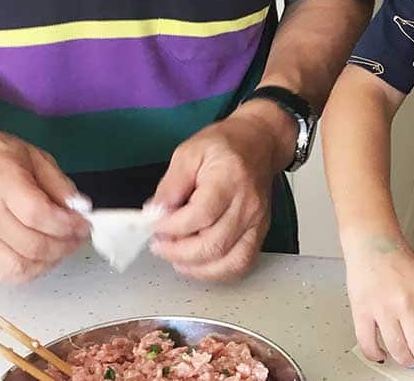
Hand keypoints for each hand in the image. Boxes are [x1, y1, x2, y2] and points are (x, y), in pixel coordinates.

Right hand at [0, 128, 88, 282]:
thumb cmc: (0, 158)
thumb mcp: (37, 158)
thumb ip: (60, 184)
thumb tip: (81, 209)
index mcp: (1, 181)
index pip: (37, 214)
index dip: (67, 224)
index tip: (85, 223)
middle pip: (32, 245)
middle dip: (65, 245)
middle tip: (79, 236)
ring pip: (20, 267)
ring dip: (50, 261)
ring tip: (63, 246)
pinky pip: (6, 275)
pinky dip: (30, 271)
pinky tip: (42, 256)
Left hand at [148, 105, 288, 280]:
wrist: (259, 142)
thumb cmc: (225, 145)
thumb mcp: (189, 152)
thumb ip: (171, 184)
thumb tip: (154, 213)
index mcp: (229, 179)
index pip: (200, 215)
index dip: (172, 227)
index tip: (154, 226)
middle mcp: (247, 204)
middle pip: (213, 244)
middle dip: (178, 251)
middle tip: (160, 243)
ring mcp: (257, 222)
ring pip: (228, 262)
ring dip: (196, 267)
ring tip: (175, 255)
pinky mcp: (259, 233)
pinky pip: (241, 264)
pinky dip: (217, 271)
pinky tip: (198, 263)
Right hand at [343, 233, 413, 371]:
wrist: (373, 242)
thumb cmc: (399, 260)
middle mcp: (406, 302)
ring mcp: (383, 308)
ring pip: (398, 350)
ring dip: (406, 361)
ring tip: (409, 361)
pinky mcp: (362, 311)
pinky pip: (369, 343)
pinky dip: (376, 355)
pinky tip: (382, 355)